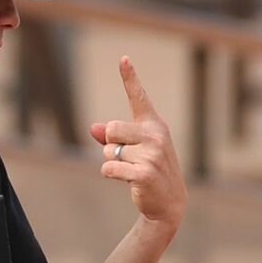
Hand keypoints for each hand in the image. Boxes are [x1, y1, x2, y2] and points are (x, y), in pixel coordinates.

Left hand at [90, 56, 186, 234]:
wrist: (169, 204)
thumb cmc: (150, 171)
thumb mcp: (134, 150)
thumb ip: (112, 138)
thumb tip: (93, 128)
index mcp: (154, 125)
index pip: (138, 97)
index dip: (129, 77)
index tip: (122, 58)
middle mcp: (155, 135)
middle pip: (111, 129)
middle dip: (110, 145)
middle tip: (126, 158)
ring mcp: (152, 154)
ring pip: (109, 150)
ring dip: (112, 162)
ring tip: (130, 170)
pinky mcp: (144, 173)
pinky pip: (109, 167)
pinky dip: (110, 174)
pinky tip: (125, 180)